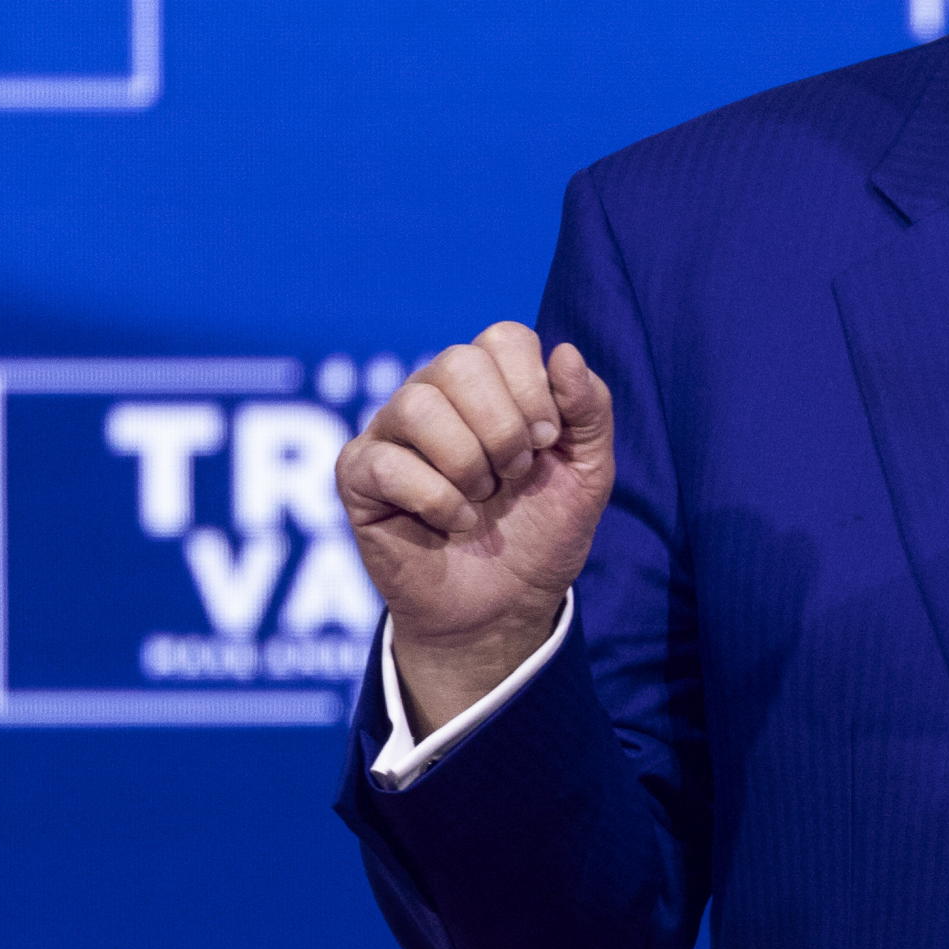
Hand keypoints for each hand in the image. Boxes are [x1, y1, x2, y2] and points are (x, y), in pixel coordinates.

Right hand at [343, 324, 616, 729]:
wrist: (507, 609)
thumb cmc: (542, 535)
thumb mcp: (589, 474)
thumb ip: (590, 410)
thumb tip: (564, 352)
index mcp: (489, 384)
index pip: (503, 338)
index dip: (533, 388)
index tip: (547, 443)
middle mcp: (434, 395)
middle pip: (458, 362)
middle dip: (503, 427)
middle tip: (515, 474)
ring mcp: (390, 431)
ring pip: (418, 405)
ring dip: (468, 464)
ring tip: (482, 500)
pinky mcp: (358, 475)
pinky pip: (388, 462)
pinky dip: (437, 501)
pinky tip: (453, 524)